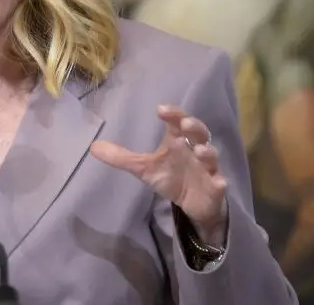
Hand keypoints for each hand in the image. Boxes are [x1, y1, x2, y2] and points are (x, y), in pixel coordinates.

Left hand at [90, 105, 228, 243]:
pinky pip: (220, 184)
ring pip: (211, 156)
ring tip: (199, 149)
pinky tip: (219, 183)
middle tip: (185, 123)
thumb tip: (93, 147)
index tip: (161, 109)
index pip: (177, 122)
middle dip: (194, 127)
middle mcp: (194, 150)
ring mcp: (207, 168)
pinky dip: (220, 183)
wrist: (192, 203)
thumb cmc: (171, 177)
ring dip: (207, 151)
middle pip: (199, 133)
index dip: (173, 114)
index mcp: (178, 141)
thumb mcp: (144, 168)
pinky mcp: (215, 187)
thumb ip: (122, 157)